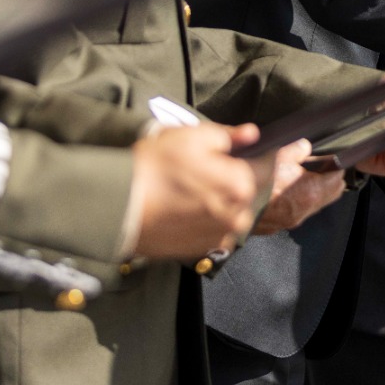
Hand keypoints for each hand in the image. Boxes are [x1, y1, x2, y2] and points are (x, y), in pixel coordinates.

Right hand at [130, 123, 261, 260]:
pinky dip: (206, 219)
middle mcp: (236, 215)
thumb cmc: (155, 167)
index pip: (266, 166)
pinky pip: (214, 229)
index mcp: (240, 185)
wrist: (118, 207)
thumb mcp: (193, 136)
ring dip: (221, 200)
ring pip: (231, 211)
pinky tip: (183, 208)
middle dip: (234, 177)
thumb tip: (252, 134)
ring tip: (191, 189)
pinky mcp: (200, 250)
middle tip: (205, 166)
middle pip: (246, 190)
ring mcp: (218, 236)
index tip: (257, 148)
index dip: (263, 153)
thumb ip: (228, 136)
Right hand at [251, 140, 346, 235]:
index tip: (333, 160)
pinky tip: (286, 192)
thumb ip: (297, 149)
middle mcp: (305, 210)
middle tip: (322, 168)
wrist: (232, 207)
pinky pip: (298, 212)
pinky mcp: (280, 226)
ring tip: (300, 178)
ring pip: (314, 205)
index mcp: (311, 192)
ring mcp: (293, 220)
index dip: (336, 166)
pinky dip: (297, 202)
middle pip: (331, 194)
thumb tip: (304, 147)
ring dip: (313, 192)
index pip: (338, 179)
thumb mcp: (278, 155)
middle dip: (329, 181)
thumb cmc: (254, 182)